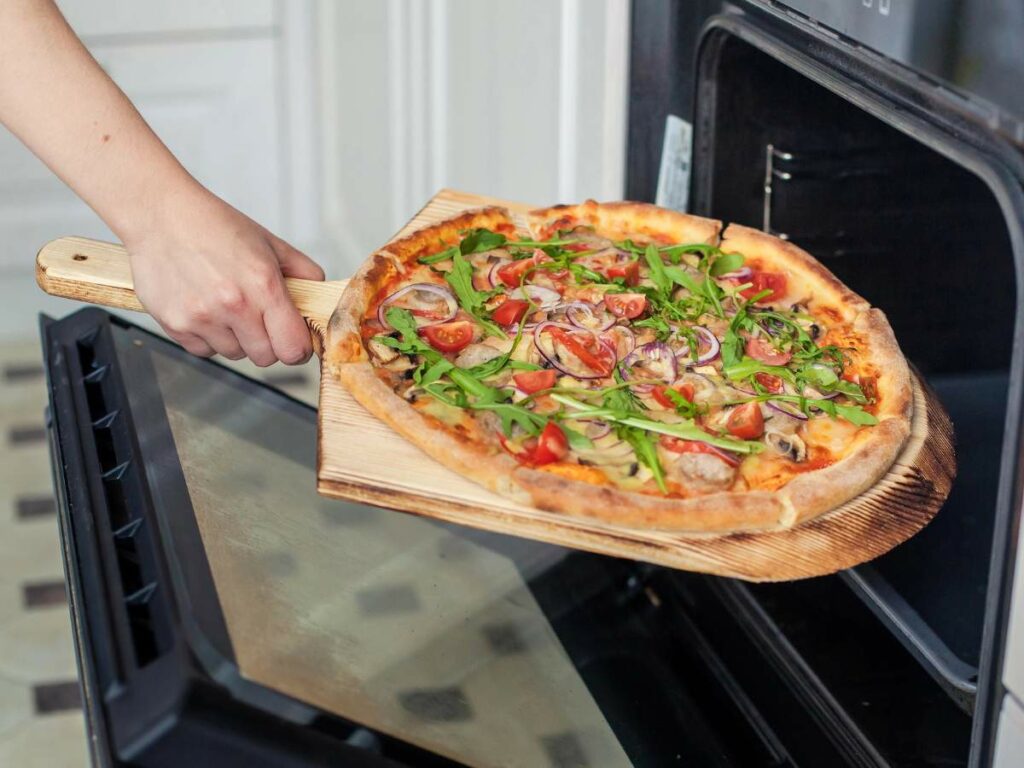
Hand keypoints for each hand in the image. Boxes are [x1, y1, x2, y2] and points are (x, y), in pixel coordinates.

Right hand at [127, 188, 324, 365]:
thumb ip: (303, 273)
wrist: (159, 214)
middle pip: (266, 358)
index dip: (298, 347)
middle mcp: (233, 305)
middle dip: (267, 342)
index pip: (293, 348)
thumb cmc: (214, 226)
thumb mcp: (269, 243)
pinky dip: (208, 337)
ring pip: (234, 355)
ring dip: (236, 339)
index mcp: (263, 285)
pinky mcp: (175, 325)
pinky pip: (204, 351)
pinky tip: (204, 308)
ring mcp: (202, 318)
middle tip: (257, 318)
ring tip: (225, 306)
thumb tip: (322, 298)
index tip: (293, 339)